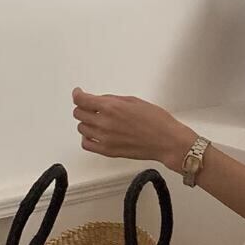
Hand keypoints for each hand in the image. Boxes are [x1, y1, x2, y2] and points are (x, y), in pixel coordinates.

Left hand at [72, 87, 197, 171]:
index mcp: (111, 107)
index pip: (81, 100)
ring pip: (81, 128)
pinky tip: (96, 134)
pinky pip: (86, 144)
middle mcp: (104, 123)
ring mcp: (104, 138)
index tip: (79, 93)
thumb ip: (114, 100)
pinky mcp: (107, 151)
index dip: (78, 94)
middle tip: (91, 107)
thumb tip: (100, 100)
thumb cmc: (157, 121)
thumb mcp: (135, 101)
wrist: (167, 141)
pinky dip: (87, 138)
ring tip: (98, 121)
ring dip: (87, 122)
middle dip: (84, 108)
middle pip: (78, 113)